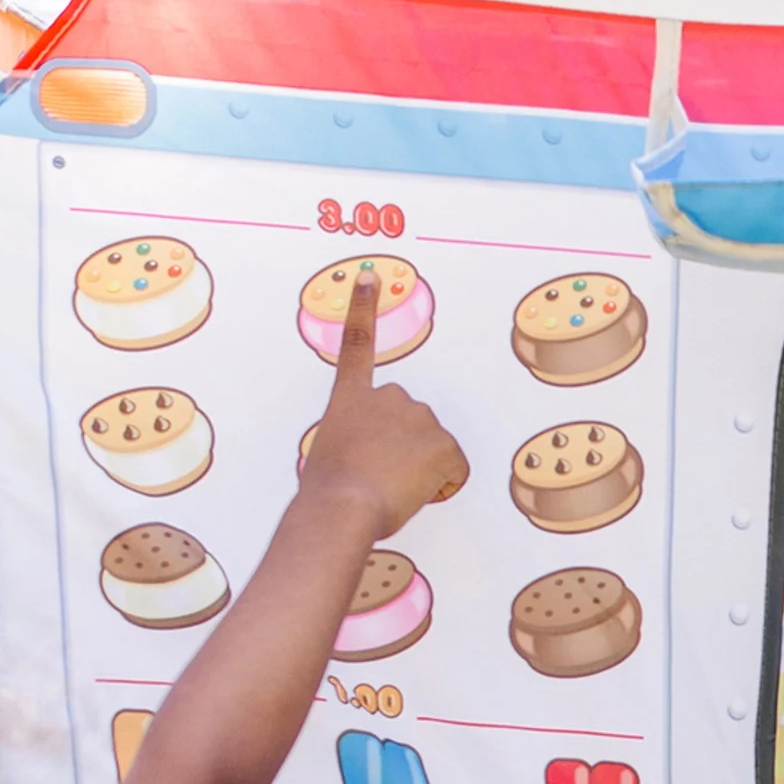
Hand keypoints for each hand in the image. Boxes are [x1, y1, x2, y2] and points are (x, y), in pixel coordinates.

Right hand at [298, 264, 467, 534]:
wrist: (342, 505)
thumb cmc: (329, 494)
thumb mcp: (330, 458)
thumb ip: (353, 447)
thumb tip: (364, 467)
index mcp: (350, 398)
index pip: (357, 344)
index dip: (362, 308)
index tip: (369, 278)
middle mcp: (387, 396)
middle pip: (410, 420)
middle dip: (406, 446)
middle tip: (383, 476)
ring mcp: (417, 415)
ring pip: (433, 445)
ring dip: (422, 466)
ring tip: (393, 486)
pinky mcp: (442, 442)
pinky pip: (454, 469)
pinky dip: (444, 483)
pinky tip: (419, 491)